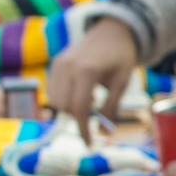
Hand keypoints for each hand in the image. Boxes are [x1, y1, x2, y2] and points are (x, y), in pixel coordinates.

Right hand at [48, 17, 139, 141]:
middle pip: (64, 107)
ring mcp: (59, 64)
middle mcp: (67, 67)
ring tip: (91, 98)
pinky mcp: (56, 63)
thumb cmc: (121, 57)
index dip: (84, 129)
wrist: (112, 30)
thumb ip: (112, 107)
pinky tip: (82, 90)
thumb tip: (106, 134)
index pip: (80, 108)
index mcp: (87, 71)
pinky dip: (65, 98)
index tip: (90, 144)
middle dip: (79, 117)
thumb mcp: (122, 83)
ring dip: (71, 108)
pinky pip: (53, 90)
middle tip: (97, 113)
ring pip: (55, 100)